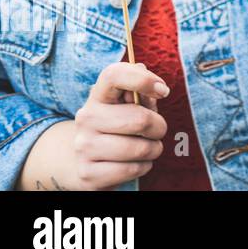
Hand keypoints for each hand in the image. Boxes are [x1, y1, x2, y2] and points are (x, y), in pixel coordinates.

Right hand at [68, 62, 168, 189]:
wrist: (85, 162)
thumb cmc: (120, 127)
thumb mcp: (131, 106)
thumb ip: (144, 94)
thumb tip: (157, 86)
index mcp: (98, 96)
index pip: (114, 75)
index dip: (143, 79)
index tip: (163, 91)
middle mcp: (86, 119)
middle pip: (140, 120)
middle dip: (159, 127)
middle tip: (157, 130)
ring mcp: (84, 147)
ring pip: (139, 148)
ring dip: (154, 149)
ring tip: (147, 147)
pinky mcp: (87, 173)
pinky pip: (132, 170)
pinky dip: (144, 167)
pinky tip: (135, 163)